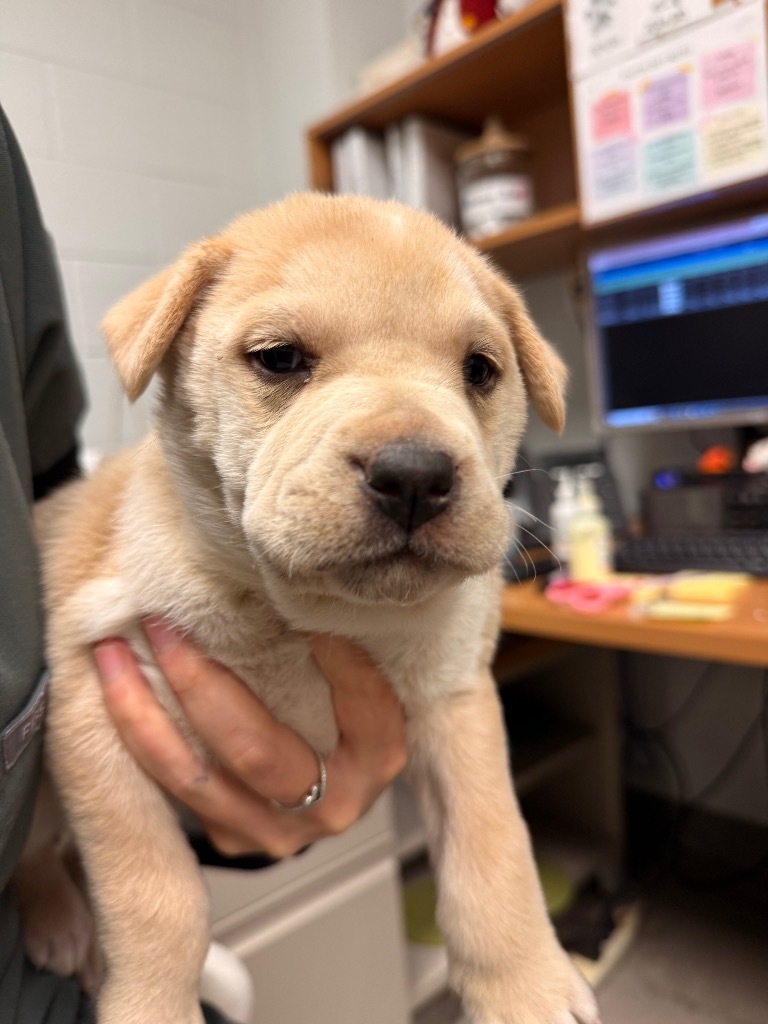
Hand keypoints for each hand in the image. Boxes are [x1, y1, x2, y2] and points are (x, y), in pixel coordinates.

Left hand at [92, 622, 406, 856]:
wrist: (335, 785)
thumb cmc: (351, 716)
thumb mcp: (365, 684)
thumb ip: (342, 649)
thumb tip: (296, 588)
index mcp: (377, 761)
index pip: (360, 704)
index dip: (334, 655)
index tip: (296, 604)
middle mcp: (330, 807)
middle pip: (254, 750)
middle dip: (198, 682)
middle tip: (163, 624)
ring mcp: (275, 831)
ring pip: (193, 776)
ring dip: (140, 711)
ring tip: (111, 653)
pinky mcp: (231, 837)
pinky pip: (173, 787)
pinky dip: (139, 735)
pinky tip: (116, 687)